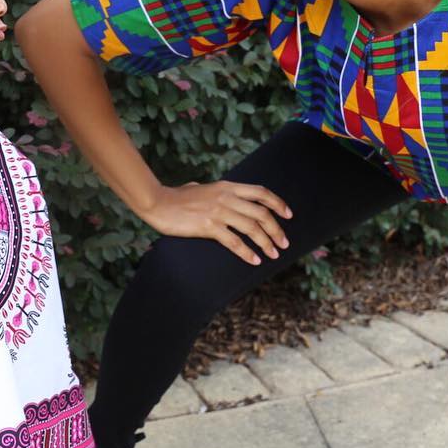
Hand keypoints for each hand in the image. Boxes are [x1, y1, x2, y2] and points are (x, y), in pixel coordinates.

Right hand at [140, 181, 292, 264]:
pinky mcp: (209, 226)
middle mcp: (227, 197)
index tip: (288, 214)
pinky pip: (234, 242)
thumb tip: (215, 192)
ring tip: (274, 254)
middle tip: (284, 243)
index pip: (261, 192)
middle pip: (261, 213)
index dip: (278, 203)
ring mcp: (218, 211)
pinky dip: (247, 253)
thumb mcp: (200, 187)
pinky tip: (254, 261)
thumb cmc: (177, 196)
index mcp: (227, 186)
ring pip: (252, 228)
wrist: (159, 203)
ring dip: (266, 243)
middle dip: (276, 229)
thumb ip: (213, 191)